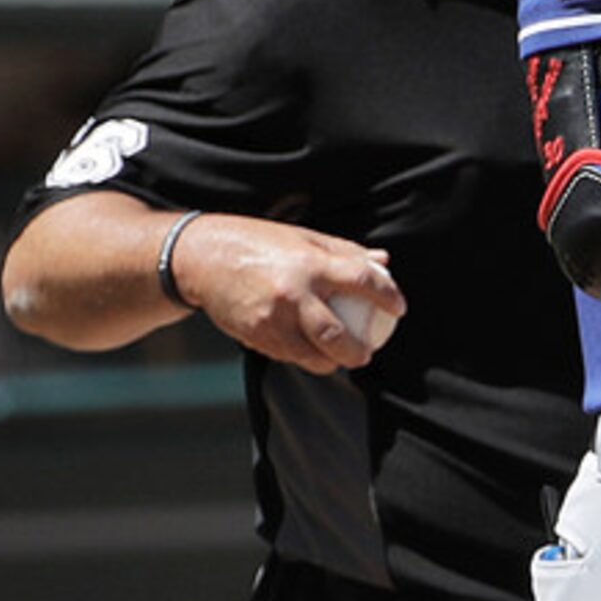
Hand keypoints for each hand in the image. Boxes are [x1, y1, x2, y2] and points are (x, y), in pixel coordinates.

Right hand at [172, 215, 404, 372]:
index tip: (399, 308)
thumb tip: (384, 263)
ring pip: (311, 355)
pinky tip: (309, 352)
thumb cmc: (260, 244)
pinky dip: (302, 357)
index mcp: (310, 263)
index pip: (362, 279)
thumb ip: (345, 253)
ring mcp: (272, 318)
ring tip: (340, 358)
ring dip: (330, 362)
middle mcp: (293, 292)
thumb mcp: (304, 238)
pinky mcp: (254, 335)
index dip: (387, 295)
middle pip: (337, 335)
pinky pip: (287, 355)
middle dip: (357, 352)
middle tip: (366, 353)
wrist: (202, 259)